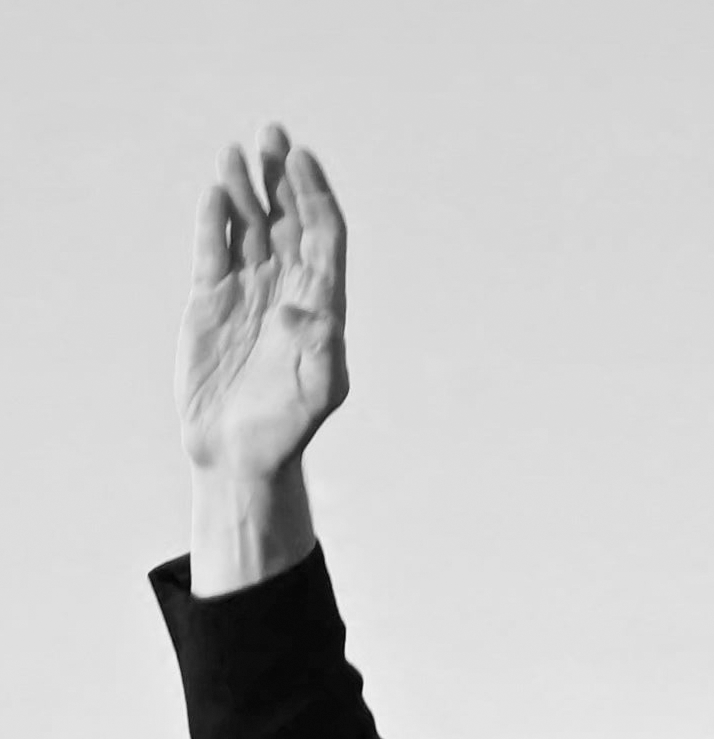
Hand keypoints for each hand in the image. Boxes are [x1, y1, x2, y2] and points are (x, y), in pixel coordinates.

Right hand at [178, 124, 347, 481]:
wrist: (239, 453)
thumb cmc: (287, 429)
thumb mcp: (317, 391)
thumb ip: (321, 347)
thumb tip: (307, 306)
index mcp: (322, 306)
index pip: (324, 237)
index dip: (316, 196)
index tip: (303, 160)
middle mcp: (289, 292)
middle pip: (290, 221)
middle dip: (284, 177)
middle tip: (274, 132)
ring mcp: (249, 293)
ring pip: (250, 227)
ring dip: (247, 188)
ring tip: (238, 150)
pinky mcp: (211, 302)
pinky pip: (214, 248)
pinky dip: (214, 219)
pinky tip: (215, 192)